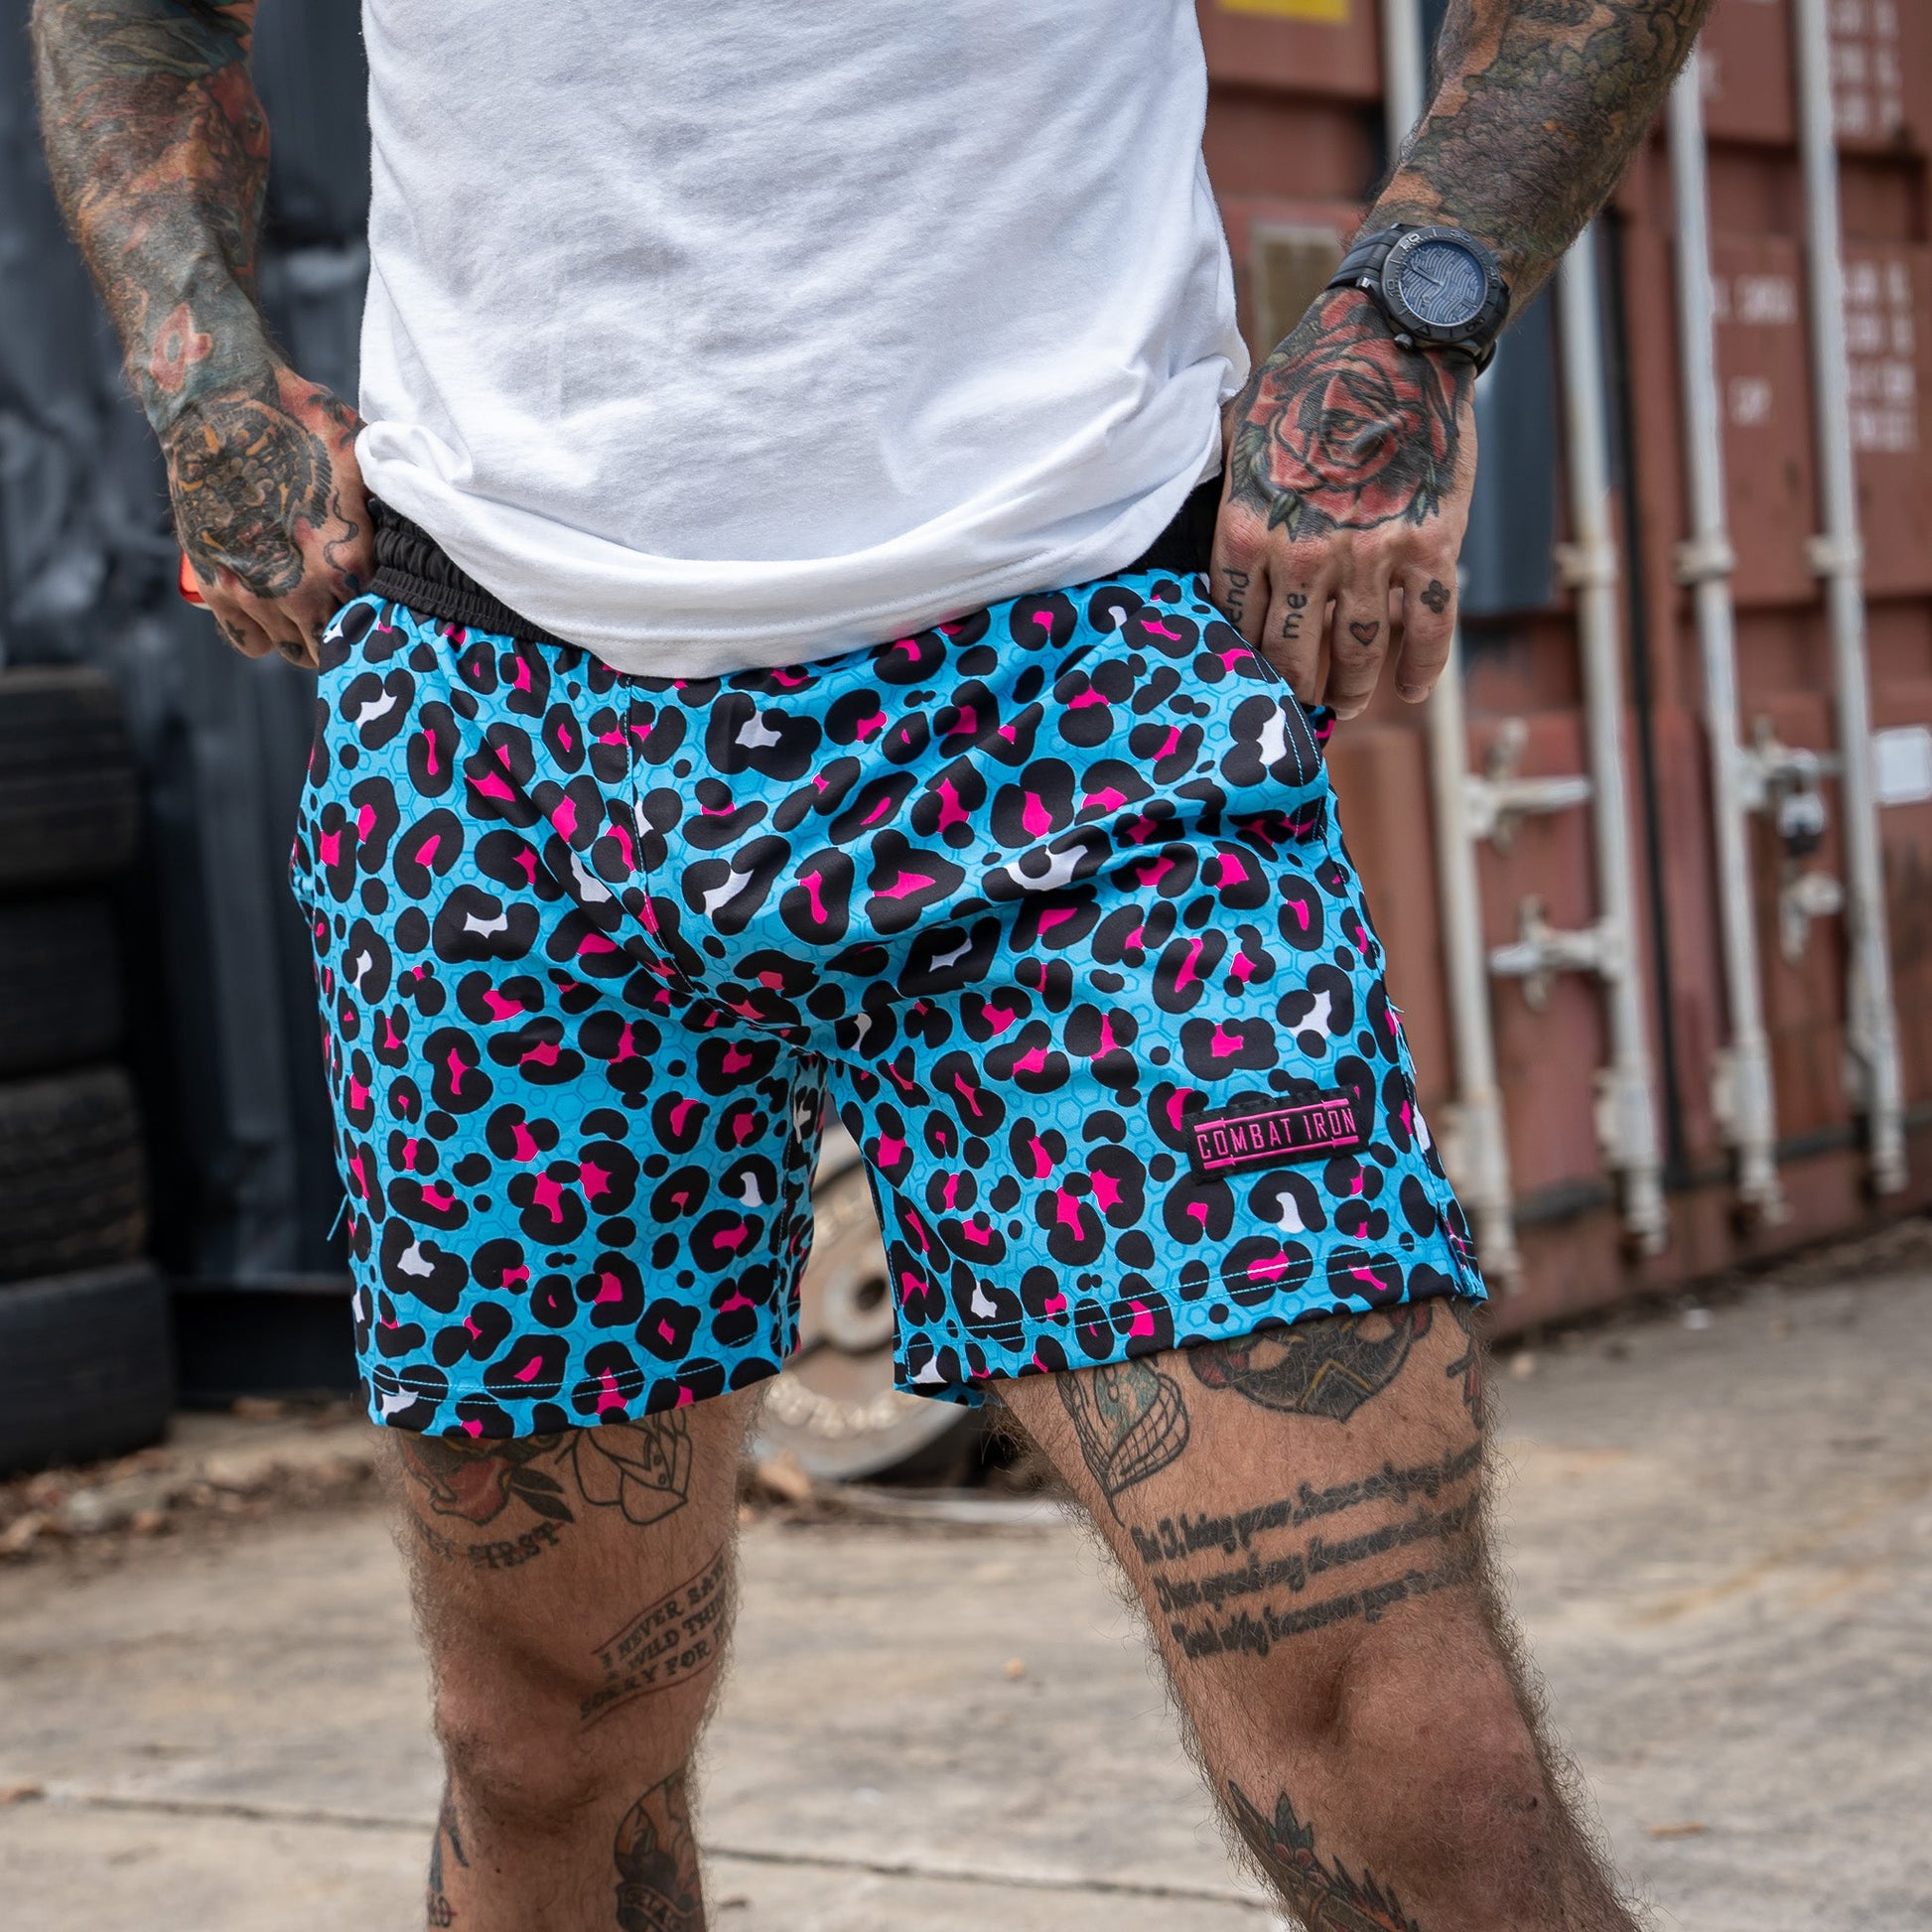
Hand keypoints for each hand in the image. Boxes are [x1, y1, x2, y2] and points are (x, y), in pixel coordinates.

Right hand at [165, 365, 372, 668]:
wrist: (215, 405)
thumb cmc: (297, 423)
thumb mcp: (363, 461)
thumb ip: (388, 505)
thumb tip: (424, 522)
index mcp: (348, 562)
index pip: (379, 621)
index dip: (381, 614)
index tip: (377, 603)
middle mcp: (303, 588)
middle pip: (336, 648)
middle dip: (344, 633)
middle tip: (343, 611)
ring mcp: (256, 592)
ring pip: (294, 651)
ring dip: (304, 635)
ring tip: (307, 608)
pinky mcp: (216, 586)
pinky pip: (250, 643)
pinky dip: (263, 634)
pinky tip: (271, 614)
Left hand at [1209, 287, 1475, 718]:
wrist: (1395, 336)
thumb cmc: (1307, 379)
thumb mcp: (1236, 434)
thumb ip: (1222, 497)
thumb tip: (1201, 540)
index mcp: (1247, 531)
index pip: (1235, 623)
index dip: (1243, 659)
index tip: (1248, 679)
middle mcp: (1303, 555)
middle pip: (1291, 654)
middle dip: (1294, 690)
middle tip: (1299, 706)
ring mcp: (1370, 555)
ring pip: (1357, 652)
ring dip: (1352, 689)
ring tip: (1347, 703)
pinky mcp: (1430, 546)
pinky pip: (1427, 627)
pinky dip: (1420, 668)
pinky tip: (1410, 688)